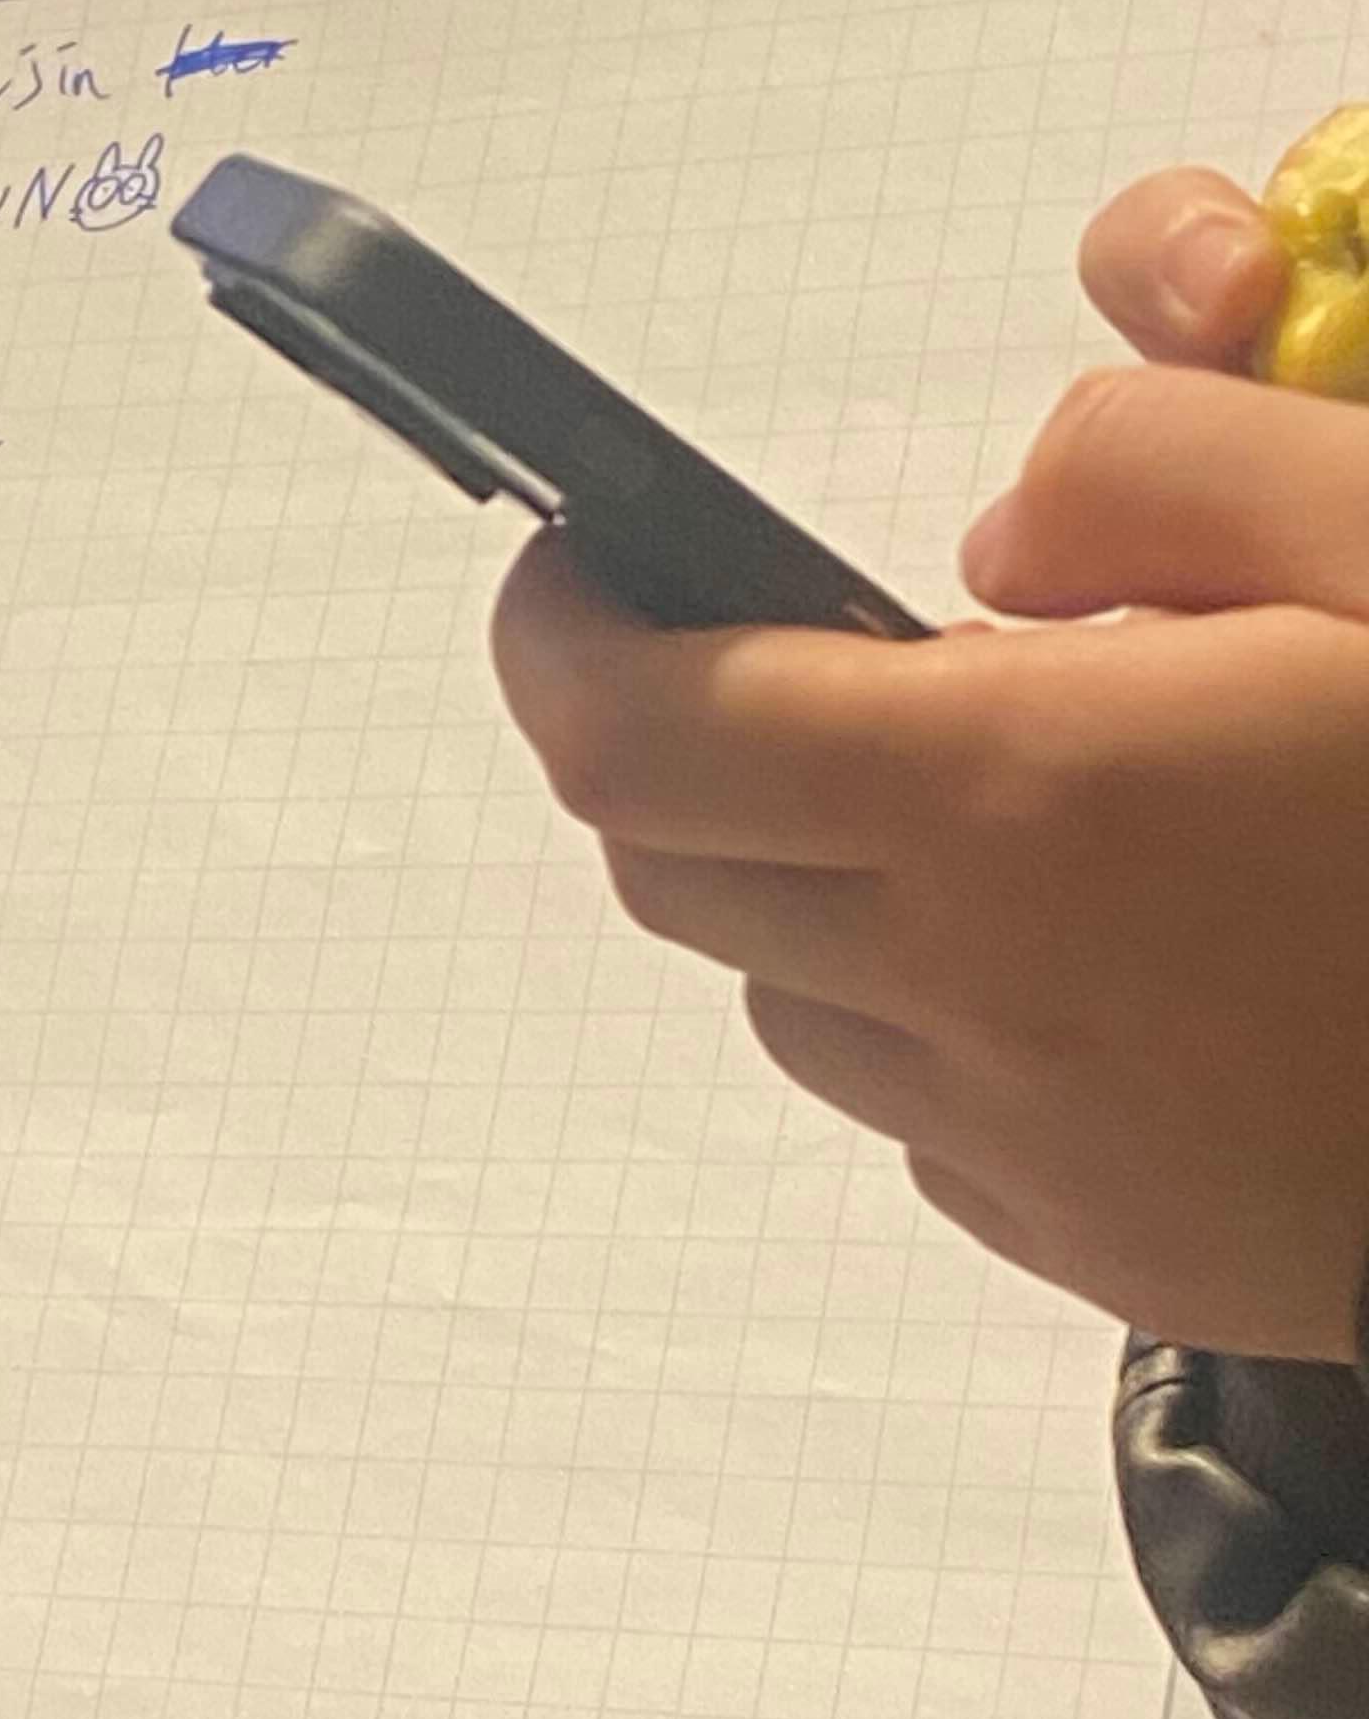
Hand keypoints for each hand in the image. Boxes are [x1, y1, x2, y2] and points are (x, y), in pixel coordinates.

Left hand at [489, 171, 1368, 1359]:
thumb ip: (1155, 468)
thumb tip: (999, 531)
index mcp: (1019, 799)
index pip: (641, 735)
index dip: (563, 642)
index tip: (568, 572)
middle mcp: (981, 996)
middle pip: (682, 874)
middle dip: (692, 753)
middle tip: (814, 665)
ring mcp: (1037, 1151)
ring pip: (801, 1003)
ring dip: (833, 893)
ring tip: (1032, 809)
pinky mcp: (1109, 1250)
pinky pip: (933, 1121)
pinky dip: (951, 1020)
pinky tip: (1125, 957)